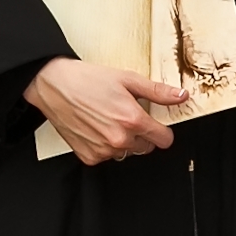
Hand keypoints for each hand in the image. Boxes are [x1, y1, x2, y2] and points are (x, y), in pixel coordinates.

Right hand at [23, 58, 185, 165]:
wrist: (54, 85)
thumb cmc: (87, 80)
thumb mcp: (127, 79)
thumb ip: (158, 91)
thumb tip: (181, 96)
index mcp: (133, 120)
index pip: (164, 140)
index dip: (162, 131)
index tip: (156, 125)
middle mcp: (119, 139)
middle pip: (146, 148)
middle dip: (141, 134)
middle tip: (125, 116)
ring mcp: (103, 151)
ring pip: (126, 152)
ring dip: (122, 140)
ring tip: (107, 119)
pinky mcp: (89, 156)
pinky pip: (106, 156)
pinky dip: (104, 146)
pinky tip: (96, 128)